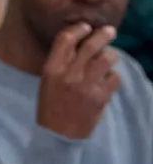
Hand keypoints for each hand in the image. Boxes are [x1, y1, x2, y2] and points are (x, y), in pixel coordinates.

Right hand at [37, 23, 120, 139]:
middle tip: (110, 32)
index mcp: (51, 70)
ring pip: (107, 58)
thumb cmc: (51, 106)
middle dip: (104, 34)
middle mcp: (69, 75)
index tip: (86, 27)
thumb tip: (83, 42)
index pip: (66, 38)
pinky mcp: (100, 97)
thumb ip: (62, 62)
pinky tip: (105, 83)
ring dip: (110, 56)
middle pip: (92, 44)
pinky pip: (115, 77)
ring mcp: (86, 86)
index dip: (79, 28)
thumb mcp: (47, 82)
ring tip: (107, 60)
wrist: (57, 136)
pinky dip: (112, 78)